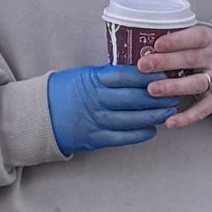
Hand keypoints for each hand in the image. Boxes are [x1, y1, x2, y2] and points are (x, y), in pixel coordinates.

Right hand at [47, 64, 171, 155]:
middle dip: (156, 97)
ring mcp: (94, 120)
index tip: (163, 74)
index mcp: (92, 80)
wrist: (38, 115)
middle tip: (173, 94)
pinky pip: (120, 137)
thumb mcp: (82, 75)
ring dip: (152, 117)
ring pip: (130, 119)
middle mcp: (95, 100)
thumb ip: (107, 76)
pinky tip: (151, 130)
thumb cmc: (62, 92)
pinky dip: (138, 134)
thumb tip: (136, 74)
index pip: (125, 76)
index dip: (147, 76)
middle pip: (132, 98)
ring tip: (167, 113)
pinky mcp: (93, 138)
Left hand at [140, 24, 211, 129]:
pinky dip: (186, 117)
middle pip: (190, 60)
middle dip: (165, 62)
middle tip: (143, 66)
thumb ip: (177, 41)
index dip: (176, 41)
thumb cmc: (206, 50)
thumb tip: (141, 44)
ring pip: (195, 84)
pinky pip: (201, 110)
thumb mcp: (198, 39)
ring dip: (172, 87)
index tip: (157, 44)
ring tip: (152, 90)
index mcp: (209, 40)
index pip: (194, 38)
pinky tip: (170, 121)